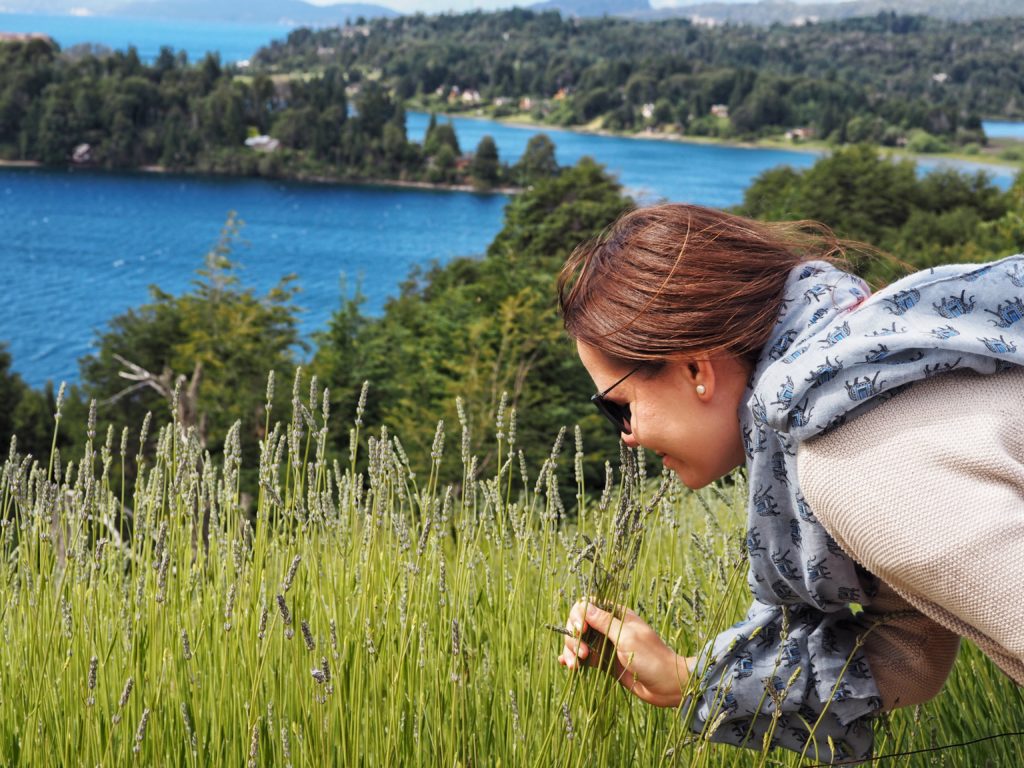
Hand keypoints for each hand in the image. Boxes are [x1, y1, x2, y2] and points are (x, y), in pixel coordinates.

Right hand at [557, 599, 693, 707]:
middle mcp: (609, 628)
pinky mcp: (605, 662)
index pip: (588, 606)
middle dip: (573, 638)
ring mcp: (606, 645)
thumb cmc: (652, 658)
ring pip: (579, 642)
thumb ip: (605, 622)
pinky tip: (567, 665)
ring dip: (572, 651)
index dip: (579, 616)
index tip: (581, 630)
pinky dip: (574, 659)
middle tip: (582, 653)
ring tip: (575, 666)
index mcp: (617, 615)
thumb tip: (584, 605)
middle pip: (579, 624)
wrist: (667, 686)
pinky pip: (584, 658)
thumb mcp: (627, 637)